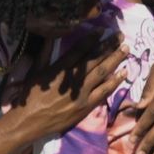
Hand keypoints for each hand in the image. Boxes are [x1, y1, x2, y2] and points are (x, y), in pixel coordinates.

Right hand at [10, 35, 127, 138]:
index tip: (102, 30)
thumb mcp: (34, 73)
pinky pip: (104, 91)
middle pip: (94, 59)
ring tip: (126, 49)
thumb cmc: (29, 97)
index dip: (91, 39)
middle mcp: (72, 80)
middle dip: (108, 46)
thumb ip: (44, 54)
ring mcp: (80, 93)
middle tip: (120, 36)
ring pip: (102, 73)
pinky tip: (124, 72)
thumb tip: (49, 37)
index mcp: (58, 69)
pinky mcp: (86, 106)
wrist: (28, 122)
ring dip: (115, 60)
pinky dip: (114, 81)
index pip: (78, 50)